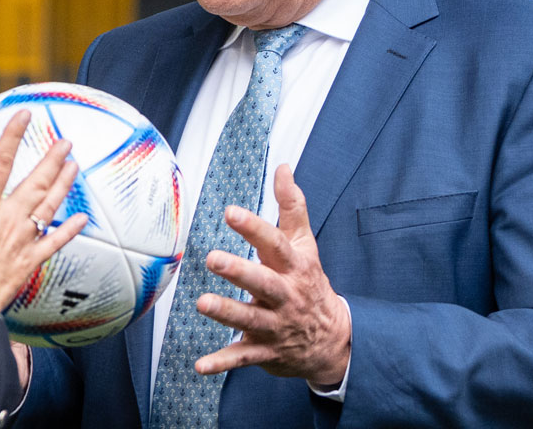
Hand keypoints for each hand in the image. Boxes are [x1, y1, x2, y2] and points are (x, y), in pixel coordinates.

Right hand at [0, 110, 85, 377]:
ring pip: (48, 206)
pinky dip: (69, 229)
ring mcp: (22, 240)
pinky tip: (82, 218)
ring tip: (74, 165)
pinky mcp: (30, 262)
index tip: (24, 114)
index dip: (12, 136)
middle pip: (35, 182)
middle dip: (51, 159)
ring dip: (63, 184)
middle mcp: (7, 219)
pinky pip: (54, 242)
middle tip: (66, 140)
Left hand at [193, 165, 350, 385]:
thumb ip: (292, 206)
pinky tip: (200, 365)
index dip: (254, 228)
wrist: (333, 340)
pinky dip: (222, 363)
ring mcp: (276, 326)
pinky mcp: (265, 351)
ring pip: (250, 319)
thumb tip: (283, 167)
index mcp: (294, 267)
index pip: (275, 243)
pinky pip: (242, 358)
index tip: (231, 212)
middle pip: (263, 282)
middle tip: (213, 259)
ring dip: (226, 312)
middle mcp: (286, 296)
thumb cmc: (309, 283)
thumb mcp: (305, 244)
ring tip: (202, 303)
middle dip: (239, 272)